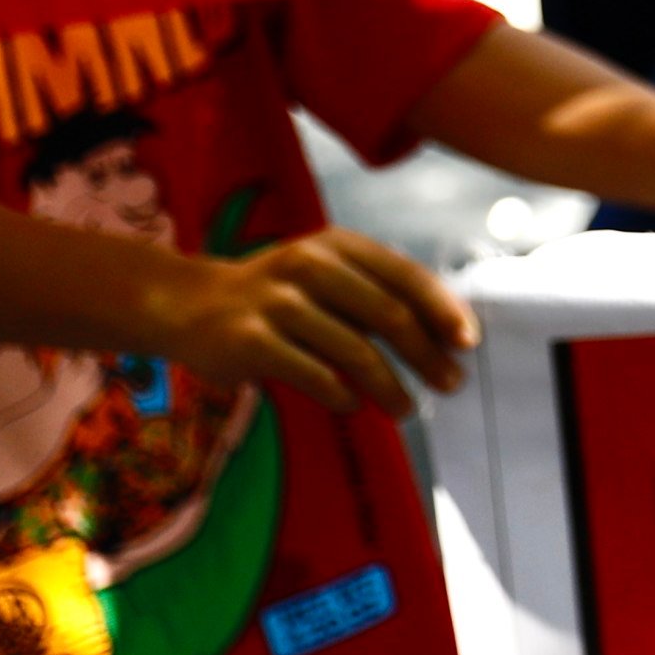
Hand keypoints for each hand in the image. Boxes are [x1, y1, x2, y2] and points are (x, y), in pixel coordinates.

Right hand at [150, 228, 475, 418]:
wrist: (186, 304)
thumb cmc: (277, 296)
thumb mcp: (327, 277)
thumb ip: (377, 296)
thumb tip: (448, 335)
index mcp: (337, 245)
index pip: (406, 276)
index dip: (443, 309)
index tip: (468, 343)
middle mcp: (309, 265)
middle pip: (388, 316)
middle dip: (427, 355)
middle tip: (451, 384)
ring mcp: (276, 302)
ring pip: (355, 351)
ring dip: (390, 387)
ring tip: (407, 410)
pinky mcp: (248, 340)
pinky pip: (312, 373)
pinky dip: (341, 393)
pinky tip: (354, 405)